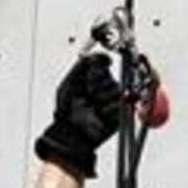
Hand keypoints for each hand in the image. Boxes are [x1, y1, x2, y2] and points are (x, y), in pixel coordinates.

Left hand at [34, 54, 123, 178]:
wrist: (70, 132)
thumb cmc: (67, 110)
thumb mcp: (69, 81)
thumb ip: (83, 65)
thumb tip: (101, 56)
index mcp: (93, 77)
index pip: (103, 62)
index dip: (97, 67)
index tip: (90, 73)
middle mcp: (104, 87)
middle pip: (109, 76)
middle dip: (96, 84)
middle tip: (87, 94)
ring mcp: (113, 100)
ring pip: (116, 88)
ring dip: (102, 97)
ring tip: (92, 106)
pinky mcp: (121, 112)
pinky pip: (121, 103)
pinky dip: (110, 107)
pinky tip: (100, 113)